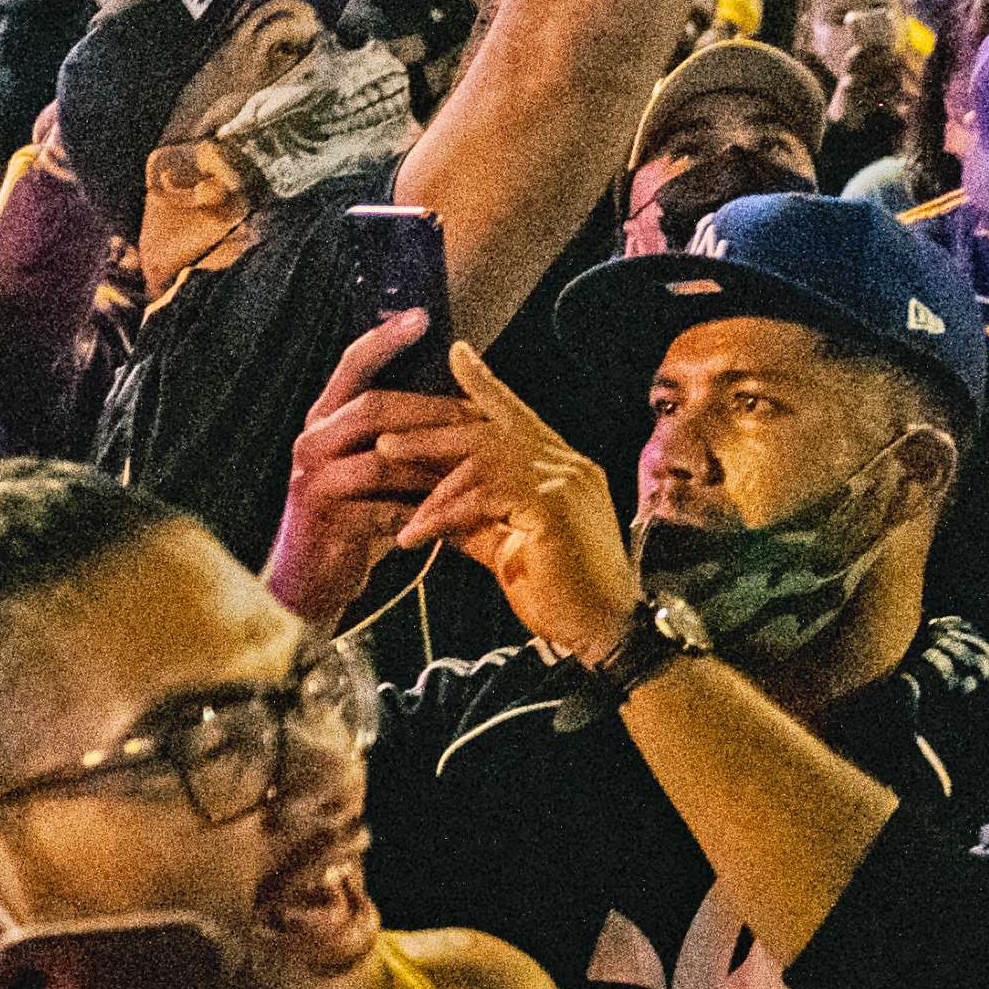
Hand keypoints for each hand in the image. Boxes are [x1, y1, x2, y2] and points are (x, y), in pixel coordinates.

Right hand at [268, 311, 461, 624]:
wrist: (310, 583)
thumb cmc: (352, 519)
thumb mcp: (368, 469)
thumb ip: (395, 435)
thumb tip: (457, 395)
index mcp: (323, 420)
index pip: (351, 365)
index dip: (385, 338)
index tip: (423, 315)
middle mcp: (311, 442)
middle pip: (373, 407)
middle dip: (430, 409)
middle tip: (477, 414)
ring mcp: (313, 481)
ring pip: (383, 460)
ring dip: (433, 466)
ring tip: (477, 470)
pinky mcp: (325, 521)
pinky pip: (384, 509)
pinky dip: (422, 513)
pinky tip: (450, 518)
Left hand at [381, 340, 642, 661]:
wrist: (604, 633)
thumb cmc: (563, 596)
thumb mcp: (508, 549)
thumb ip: (477, 520)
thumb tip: (434, 504)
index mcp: (564, 468)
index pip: (519, 415)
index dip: (486, 385)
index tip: (456, 355)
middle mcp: (569, 465)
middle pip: (492, 428)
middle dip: (434, 428)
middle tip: (385, 433)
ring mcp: (565, 481)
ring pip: (482, 457)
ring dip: (428, 469)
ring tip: (384, 471)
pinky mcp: (552, 506)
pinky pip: (484, 495)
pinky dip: (442, 512)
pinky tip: (412, 532)